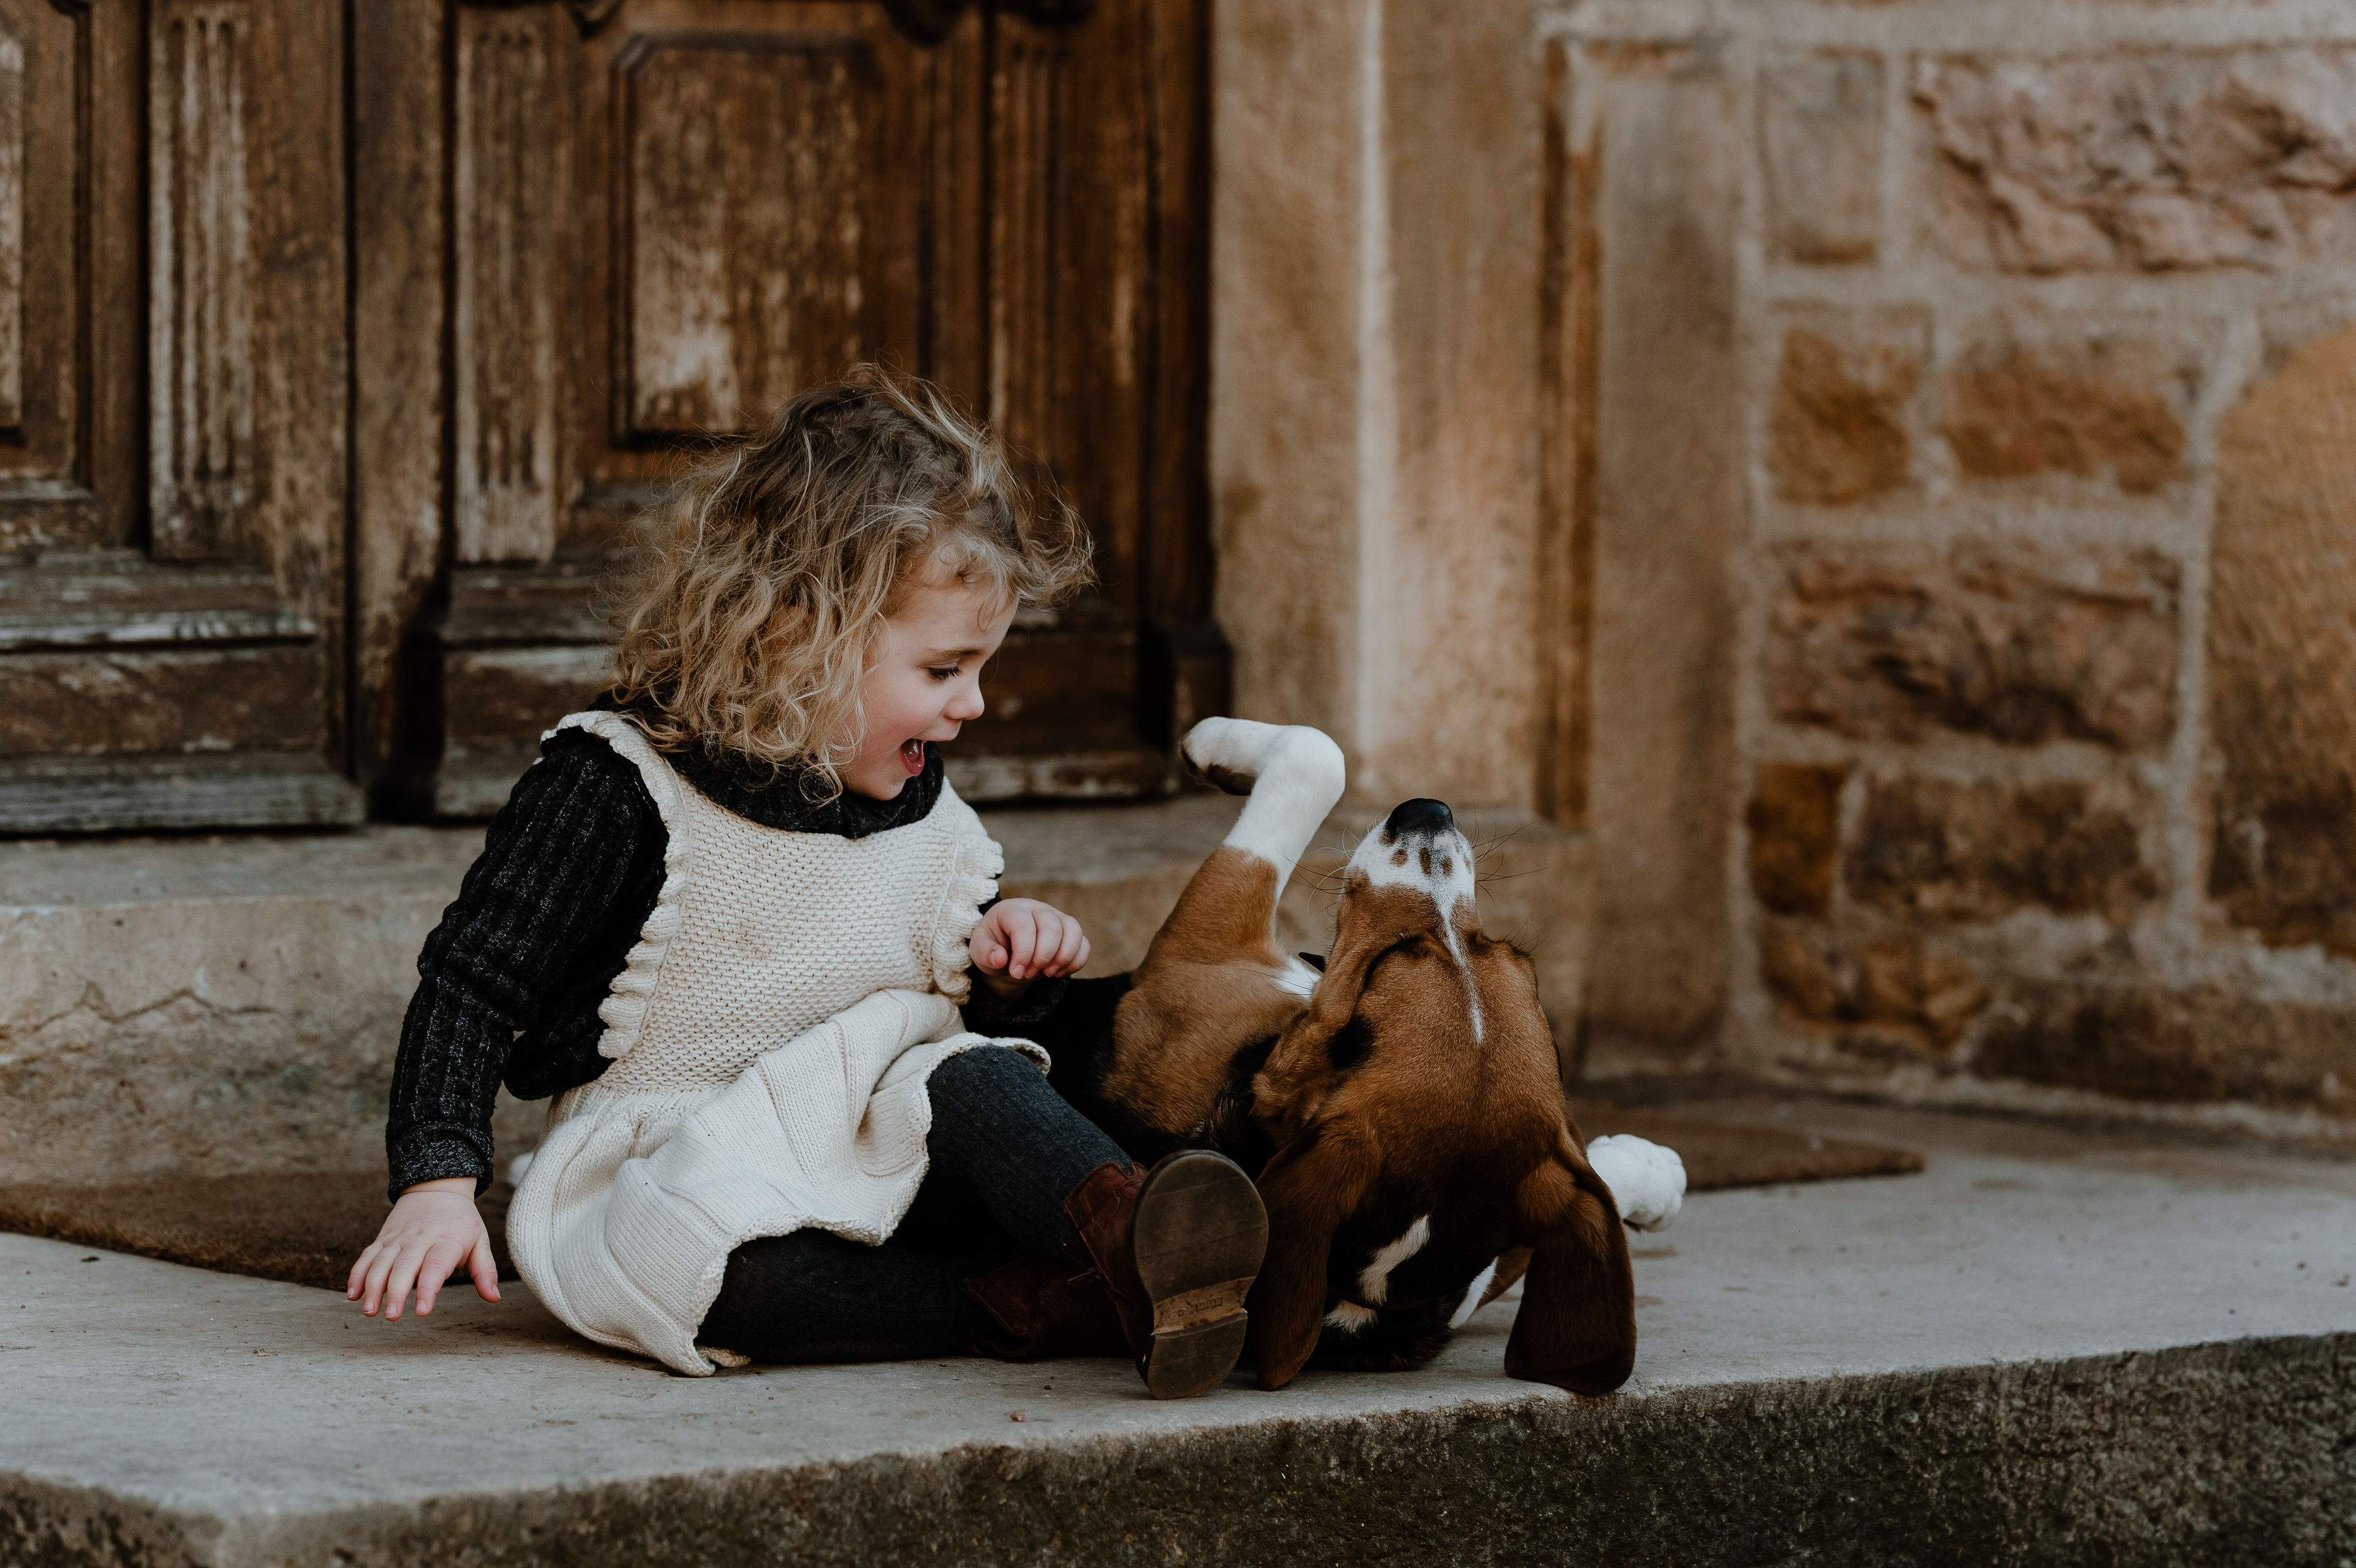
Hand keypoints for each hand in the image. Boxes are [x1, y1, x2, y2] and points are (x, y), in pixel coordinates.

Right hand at [347, 1178, 501, 1319]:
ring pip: (381, 1262)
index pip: (436, 1265)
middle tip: (392, 1316)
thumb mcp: (479, 1240)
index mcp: (447, 1240)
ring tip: (369, 1311)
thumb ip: (485, 1270)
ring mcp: (398, 1238)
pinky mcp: (383, 1238)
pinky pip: (367, 1256)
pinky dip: (358, 1274)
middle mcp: (420, 1239)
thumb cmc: (461, 1221)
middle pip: (405, 1266)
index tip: (422, 1311)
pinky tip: (353, 1295)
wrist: (436, 1187)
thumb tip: (494, 1298)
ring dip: (373, 1287)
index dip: (429, 1288)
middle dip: (396, 1292)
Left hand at [970, 898, 1090, 997]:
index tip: (1016, 973)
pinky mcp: (1070, 932)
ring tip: (1047, 973)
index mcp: (1012, 909)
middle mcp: (1038, 909)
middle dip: (1043, 957)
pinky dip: (1075, 962)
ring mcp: (1057, 918)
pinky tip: (1058, 973)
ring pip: (1074, 932)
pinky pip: (1084, 944)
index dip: (1023, 952)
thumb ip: (986, 953)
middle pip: (1052, 928)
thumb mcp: (979, 951)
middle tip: (1028, 974)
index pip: (1024, 925)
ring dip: (1063, 958)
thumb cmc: (993, 948)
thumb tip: (1000, 958)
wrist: (1007, 954)